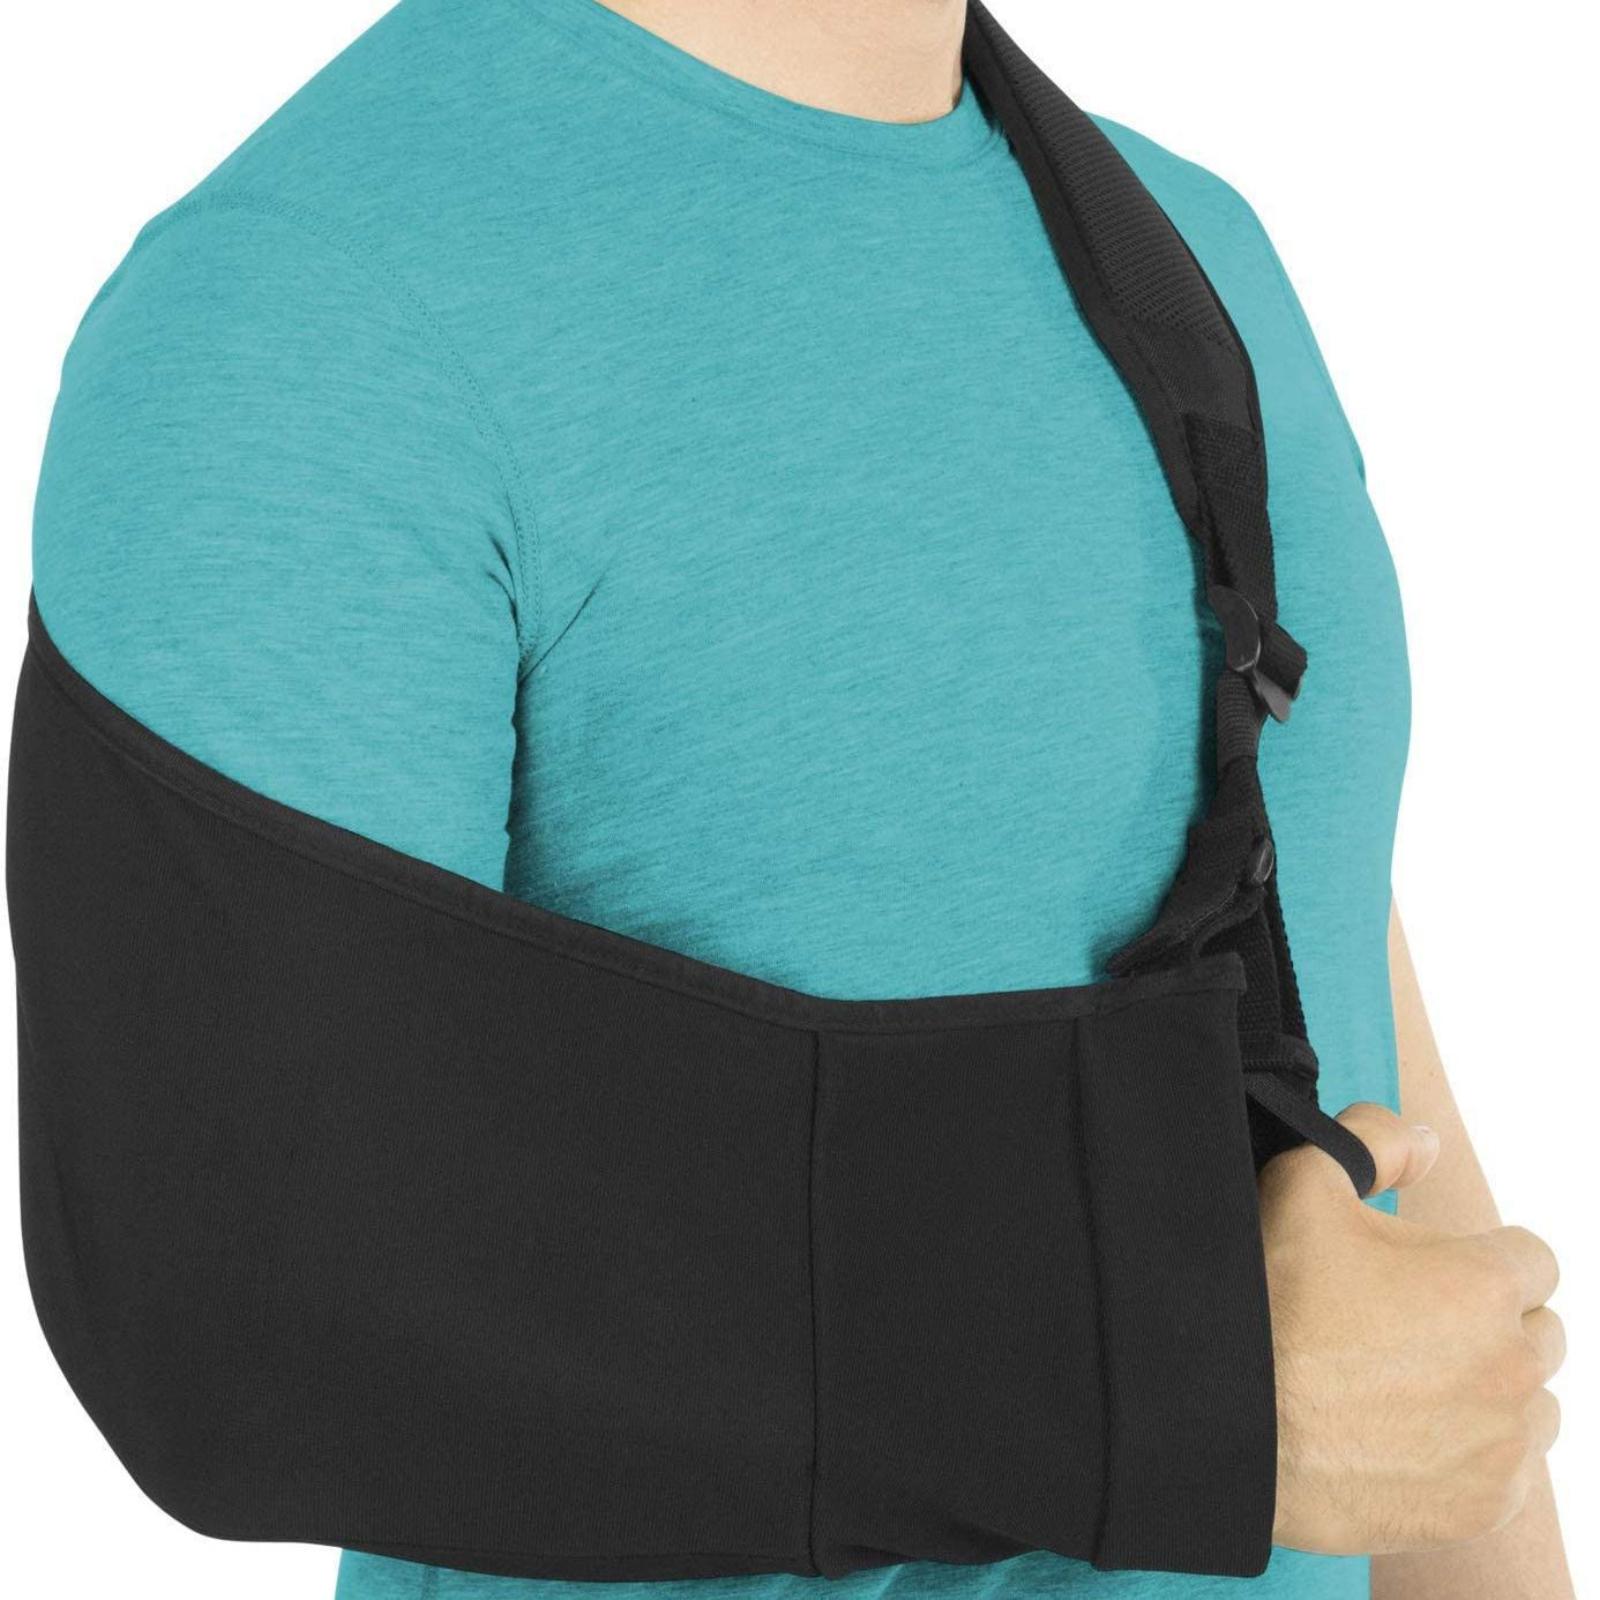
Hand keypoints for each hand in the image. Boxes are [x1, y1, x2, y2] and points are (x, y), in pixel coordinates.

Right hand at [1263, 1103, 1563, 1553]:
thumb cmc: (1265, 1297)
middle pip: (1539, 1332)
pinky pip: (1508, 1471)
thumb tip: (1428, 1140)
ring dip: (1491, 1389)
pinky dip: (1472, 1454)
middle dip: (1489, 1322)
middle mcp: (1510, 1366)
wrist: (1225, 1417)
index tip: (1425, 1273)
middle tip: (1408, 1324)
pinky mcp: (1483, 1506)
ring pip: (1533, 1405)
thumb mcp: (1302, 1183)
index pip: (1532, 1260)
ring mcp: (1501, 1444)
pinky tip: (1404, 1435)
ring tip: (1408, 1382)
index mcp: (1481, 1285)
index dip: (1477, 1257)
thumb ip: (1376, 1140)